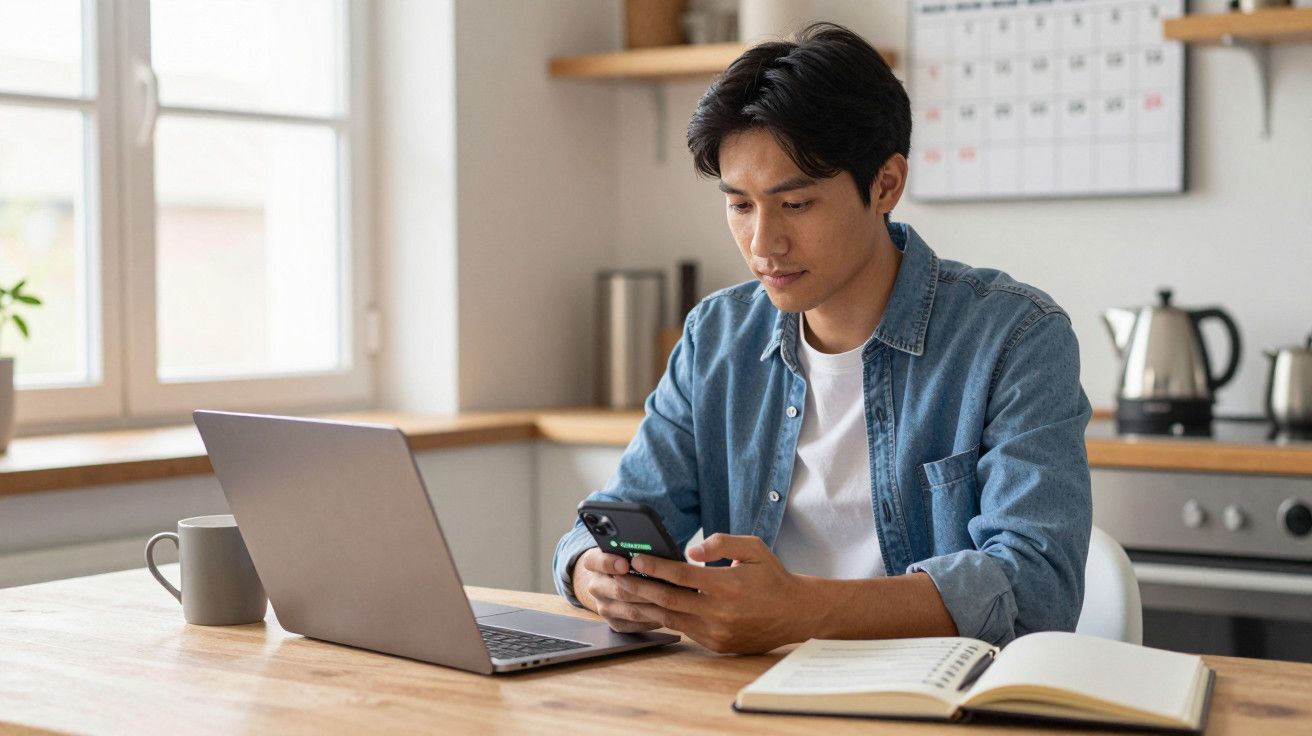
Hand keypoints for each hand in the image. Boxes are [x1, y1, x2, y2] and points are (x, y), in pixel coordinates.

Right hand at [571, 548, 662, 633]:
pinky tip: (670, 612)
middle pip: (618, 590)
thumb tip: (656, 549)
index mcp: (593, 563)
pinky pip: (636, 624)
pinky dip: (654, 619)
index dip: (610, 563)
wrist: (614, 582)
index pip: (595, 561)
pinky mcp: (615, 624)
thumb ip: (634, 548)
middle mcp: (595, 587)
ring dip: (653, 606)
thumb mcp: (624, 548)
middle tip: (663, 585)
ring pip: (630, 610)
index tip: (625, 564)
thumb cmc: (626, 559)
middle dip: (642, 588)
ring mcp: (604, 608)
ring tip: (674, 600)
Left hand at [614, 533, 817, 653]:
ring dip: (643, 606)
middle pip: (668, 600)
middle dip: (638, 588)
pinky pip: (682, 630)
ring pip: (670, 618)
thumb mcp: (753, 548)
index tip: (635, 559)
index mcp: (727, 586)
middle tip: (615, 578)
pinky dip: (661, 618)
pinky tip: (645, 609)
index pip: (681, 576)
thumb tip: (691, 551)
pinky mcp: (715, 644)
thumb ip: (721, 543)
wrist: (795, 614)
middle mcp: (720, 612)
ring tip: (621, 595)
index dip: (655, 567)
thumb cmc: (772, 577)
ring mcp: (716, 632)